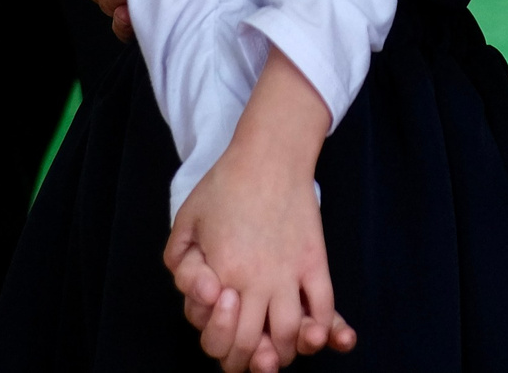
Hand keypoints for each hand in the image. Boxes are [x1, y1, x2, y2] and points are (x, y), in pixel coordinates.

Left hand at [164, 51, 353, 371]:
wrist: (268, 156)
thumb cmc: (224, 187)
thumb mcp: (186, 223)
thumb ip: (182, 266)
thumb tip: (202, 295)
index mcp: (223, 276)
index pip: (223, 342)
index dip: (225, 349)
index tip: (229, 328)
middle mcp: (257, 282)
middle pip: (257, 348)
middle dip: (253, 360)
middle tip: (254, 352)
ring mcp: (289, 273)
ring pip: (292, 336)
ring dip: (286, 350)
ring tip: (279, 343)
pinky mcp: (314, 260)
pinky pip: (325, 306)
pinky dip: (323, 329)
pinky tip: (313, 332)